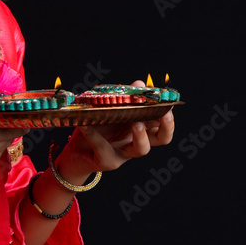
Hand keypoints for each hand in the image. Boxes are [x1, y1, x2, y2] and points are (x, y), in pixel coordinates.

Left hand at [58, 80, 174, 180]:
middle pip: (163, 138)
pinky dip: (94, 135)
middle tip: (164, 114)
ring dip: (141, 135)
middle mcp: (137, 141)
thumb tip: (140, 83)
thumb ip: (126, 97)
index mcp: (141, 128)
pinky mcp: (108, 161)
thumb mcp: (110, 109)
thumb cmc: (97, 126)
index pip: (162, 122)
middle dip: (167, 126)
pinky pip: (104, 148)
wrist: (77, 151)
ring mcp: (124, 153)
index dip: (168, 113)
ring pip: (141, 149)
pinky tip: (85, 124)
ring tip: (135, 122)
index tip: (167, 102)